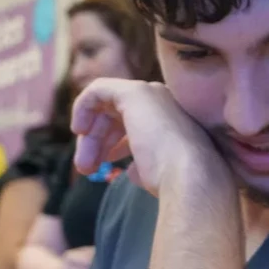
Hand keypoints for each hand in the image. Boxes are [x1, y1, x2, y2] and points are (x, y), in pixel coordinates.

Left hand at [72, 80, 225, 196]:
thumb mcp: (155, 171)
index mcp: (170, 117)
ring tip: (84, 165)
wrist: (190, 175)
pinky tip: (79, 130)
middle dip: (98, 141)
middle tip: (86, 168)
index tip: (104, 164)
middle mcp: (162, 100)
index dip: (115, 142)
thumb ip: (141, 163)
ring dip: (91, 136)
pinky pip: (98, 89)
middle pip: (117, 115)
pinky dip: (83, 106)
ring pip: (107, 107)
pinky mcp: (134, 92)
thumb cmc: (175, 179)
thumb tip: (130, 171)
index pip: (134, 123)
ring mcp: (150, 93)